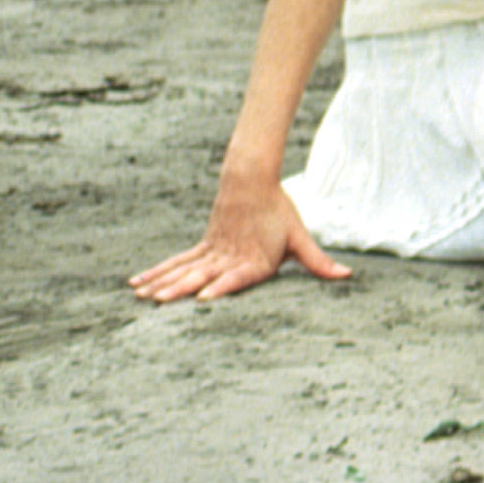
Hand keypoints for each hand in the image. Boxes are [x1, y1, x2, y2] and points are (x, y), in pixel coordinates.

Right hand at [129, 177, 349, 302]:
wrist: (253, 179)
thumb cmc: (279, 212)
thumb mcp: (300, 237)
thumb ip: (318, 262)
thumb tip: (347, 276)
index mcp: (253, 259)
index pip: (236, 276)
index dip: (222, 287)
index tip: (205, 298)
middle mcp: (228, 256)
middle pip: (201, 274)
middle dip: (180, 289)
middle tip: (160, 303)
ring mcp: (212, 250)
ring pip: (182, 269)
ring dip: (162, 284)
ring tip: (142, 298)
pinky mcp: (202, 245)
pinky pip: (175, 261)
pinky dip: (156, 272)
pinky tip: (136, 284)